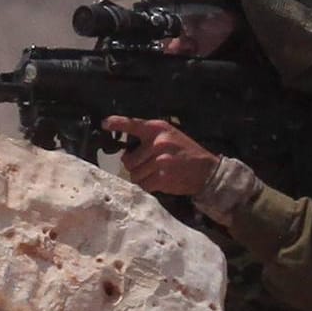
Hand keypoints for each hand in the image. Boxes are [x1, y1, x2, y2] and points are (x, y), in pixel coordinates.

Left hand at [104, 116, 220, 196]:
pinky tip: (159, 182)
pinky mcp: (162, 177)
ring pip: (134, 174)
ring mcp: (159, 160)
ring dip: (142, 178)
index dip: (117, 124)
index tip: (105, 124)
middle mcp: (157, 142)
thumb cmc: (185, 152)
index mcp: (157, 129)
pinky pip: (143, 185)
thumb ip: (150, 139)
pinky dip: (148, 186)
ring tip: (156, 174)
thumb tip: (126, 151)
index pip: (132, 124)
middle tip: (147, 166)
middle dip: (135, 166)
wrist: (207, 170)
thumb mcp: (170, 136)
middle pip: (128, 160)